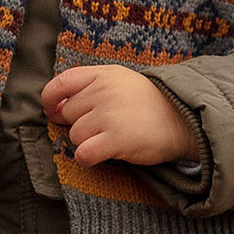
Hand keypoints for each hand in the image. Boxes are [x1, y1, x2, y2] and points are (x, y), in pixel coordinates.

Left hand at [41, 66, 196, 167]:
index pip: (61, 83)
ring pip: (75, 135)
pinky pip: (83, 153)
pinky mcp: (116, 139)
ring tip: (112, 138)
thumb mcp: (120, 82)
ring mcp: (110, 114)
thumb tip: (54, 109)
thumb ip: (88, 88)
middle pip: (68, 114)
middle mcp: (104, 91)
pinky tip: (101, 155)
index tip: (52, 111)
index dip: (50, 99)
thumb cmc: (149, 105)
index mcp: (103, 74)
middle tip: (104, 127)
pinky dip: (87, 158)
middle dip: (80, 124)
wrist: (183, 121)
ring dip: (88, 142)